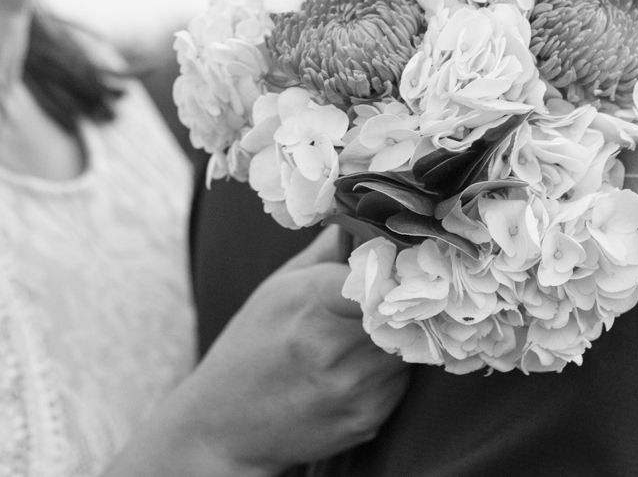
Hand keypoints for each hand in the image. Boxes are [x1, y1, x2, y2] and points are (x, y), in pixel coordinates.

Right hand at [133, 226, 410, 476]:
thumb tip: (365, 211)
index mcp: (312, 305)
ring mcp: (356, 389)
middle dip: (405, 294)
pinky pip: (403, 379)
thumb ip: (328, 250)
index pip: (381, 275)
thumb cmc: (252, 345)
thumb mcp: (279, 286)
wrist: (227, 426)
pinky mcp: (369, 418)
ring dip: (402, 330)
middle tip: (402, 284)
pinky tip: (360, 365)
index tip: (401, 256)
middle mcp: (336, 350)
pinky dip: (392, 367)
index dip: (397, 264)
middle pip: (405, 307)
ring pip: (411, 342)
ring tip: (371, 327)